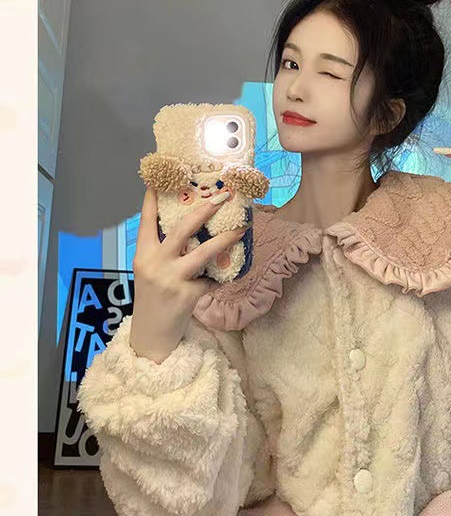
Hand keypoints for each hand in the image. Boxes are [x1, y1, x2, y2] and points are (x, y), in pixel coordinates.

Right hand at [129, 188, 250, 362]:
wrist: (151, 337)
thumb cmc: (153, 300)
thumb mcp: (150, 271)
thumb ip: (163, 251)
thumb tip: (193, 227)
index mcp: (143, 254)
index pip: (147, 220)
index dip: (154, 198)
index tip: (162, 178)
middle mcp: (155, 263)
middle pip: (182, 228)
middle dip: (204, 210)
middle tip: (222, 196)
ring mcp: (172, 279)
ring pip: (203, 252)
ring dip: (225, 238)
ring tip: (241, 228)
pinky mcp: (187, 296)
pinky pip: (212, 280)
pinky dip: (222, 276)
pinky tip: (230, 271)